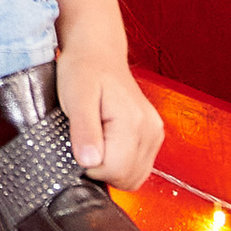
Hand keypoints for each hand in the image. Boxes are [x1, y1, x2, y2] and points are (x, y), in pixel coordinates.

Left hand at [41, 0, 161, 187]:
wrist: (97, 53)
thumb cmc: (84, 69)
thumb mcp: (76, 97)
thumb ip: (84, 130)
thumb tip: (89, 161)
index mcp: (134, 122)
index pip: (114, 171)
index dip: (89, 165)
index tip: (78, 143)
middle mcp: (150, 130)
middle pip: (126, 178)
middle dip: (100, 169)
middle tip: (85, 141)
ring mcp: (154, 134)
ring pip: (134, 177)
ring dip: (111, 169)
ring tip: (96, 140)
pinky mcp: (152, 136)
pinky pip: (138, 168)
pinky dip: (121, 165)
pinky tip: (107, 145)